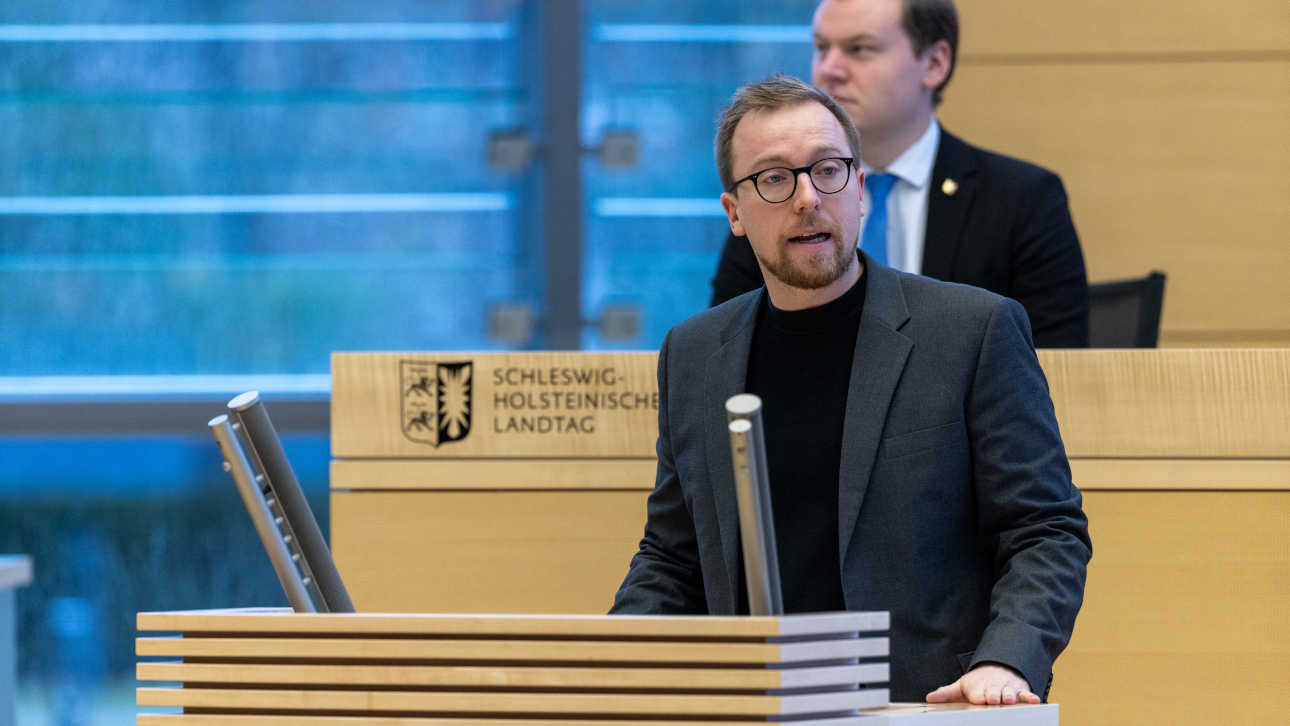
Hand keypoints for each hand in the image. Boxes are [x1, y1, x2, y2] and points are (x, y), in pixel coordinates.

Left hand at [925, 663, 1039, 704]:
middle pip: (994, 693)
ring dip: (1010, 696)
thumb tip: (929, 698)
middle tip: (993, 699)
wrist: (997, 668)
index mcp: (978, 689)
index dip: (979, 696)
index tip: (978, 698)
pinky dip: (1030, 697)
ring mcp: (1007, 690)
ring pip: (1010, 693)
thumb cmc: (977, 683)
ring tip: (1009, 699)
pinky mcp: (1020, 692)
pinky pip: (1026, 695)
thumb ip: (946, 693)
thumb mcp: (961, 686)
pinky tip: (1034, 700)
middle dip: (994, 696)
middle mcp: (993, 689)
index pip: (978, 693)